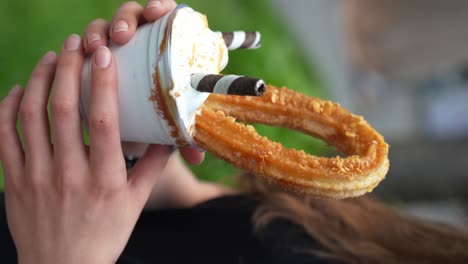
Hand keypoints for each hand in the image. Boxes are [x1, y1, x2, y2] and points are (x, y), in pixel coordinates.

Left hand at [0, 1, 181, 261]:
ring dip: (37, 80)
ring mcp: (35, 177)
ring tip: (50, 58)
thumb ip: (153, 167)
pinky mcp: (13, 182)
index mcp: (104, 179)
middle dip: (67, 68)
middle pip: (61, 109)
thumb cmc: (105, 234)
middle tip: (76, 44)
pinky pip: (3, 137)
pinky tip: (17, 90)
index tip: (104, 56)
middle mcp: (68, 174)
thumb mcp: (135, 203)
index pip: (103, 121)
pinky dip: (7, 108)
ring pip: (29, 116)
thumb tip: (169, 136)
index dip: (103, 83)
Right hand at [82, 0, 204, 164]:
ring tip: (95, 48)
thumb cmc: (156, 124)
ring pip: (102, 28)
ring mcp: (113, 50)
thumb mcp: (169, 128)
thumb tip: (198, 156)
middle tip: (122, 36)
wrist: (129, 135)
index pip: (164, 16)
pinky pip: (79, 48)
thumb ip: (183, 137)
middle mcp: (139, 43)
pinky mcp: (90, 61)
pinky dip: (75, 50)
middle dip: (124, 19)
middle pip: (131, 17)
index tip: (160, 13)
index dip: (160, 7)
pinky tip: (71, 57)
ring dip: (96, 32)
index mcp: (164, 48)